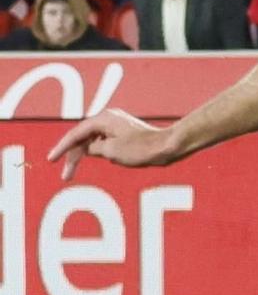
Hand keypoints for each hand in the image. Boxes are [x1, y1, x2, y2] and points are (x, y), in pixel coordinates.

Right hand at [47, 109, 179, 180]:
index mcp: (103, 119)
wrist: (168, 147)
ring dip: (82, 156)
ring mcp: (117, 125)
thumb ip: (93, 149)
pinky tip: (97, 161)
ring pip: (92, 141)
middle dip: (72, 156)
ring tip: (73, 173)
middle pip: (82, 137)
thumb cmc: (142, 149)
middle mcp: (109, 118)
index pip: (75, 134)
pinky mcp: (124, 133)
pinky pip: (103, 142)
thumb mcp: (111, 152)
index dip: (62, 148)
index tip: (51, 160)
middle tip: (65, 176)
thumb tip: (89, 149)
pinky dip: (96, 152)